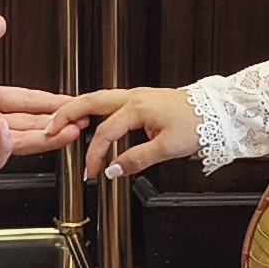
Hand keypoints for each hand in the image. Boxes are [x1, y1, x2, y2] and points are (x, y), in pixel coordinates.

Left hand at [0, 18, 71, 168]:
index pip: (26, 99)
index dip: (50, 100)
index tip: (74, 99)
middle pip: (31, 124)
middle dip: (58, 122)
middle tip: (83, 118)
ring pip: (20, 143)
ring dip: (45, 138)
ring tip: (67, 129)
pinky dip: (4, 147)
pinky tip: (10, 130)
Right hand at [57, 85, 200, 181]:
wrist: (217, 110)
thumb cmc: (197, 124)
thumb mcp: (167, 148)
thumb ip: (136, 160)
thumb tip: (113, 169)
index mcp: (137, 108)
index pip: (105, 133)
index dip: (95, 155)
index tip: (93, 172)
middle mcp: (134, 97)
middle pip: (90, 102)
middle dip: (67, 114)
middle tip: (51, 128)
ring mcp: (137, 96)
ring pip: (99, 99)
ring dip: (79, 110)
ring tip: (63, 121)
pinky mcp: (142, 99)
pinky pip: (110, 102)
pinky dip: (95, 110)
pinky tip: (92, 120)